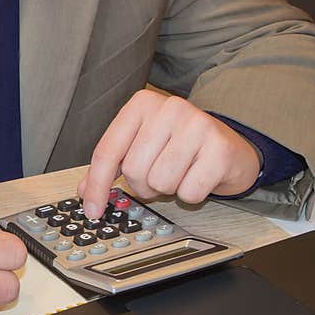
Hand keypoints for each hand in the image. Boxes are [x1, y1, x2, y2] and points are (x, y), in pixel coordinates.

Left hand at [78, 90, 260, 218]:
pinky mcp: (220, 148)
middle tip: (158, 176)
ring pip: (160, 182)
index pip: (107, 151)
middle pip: (134, 170)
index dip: (97, 185)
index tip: (92, 210)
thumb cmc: (179, 148)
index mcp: (142, 104)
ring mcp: (198, 124)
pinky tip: (198, 176)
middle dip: (143, 185)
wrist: (229, 148)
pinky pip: (188, 191)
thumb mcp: (140, 147)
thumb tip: (85, 192)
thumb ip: (111, 166)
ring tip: (180, 173)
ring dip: (167, 189)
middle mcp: (169, 108)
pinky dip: (191, 194)